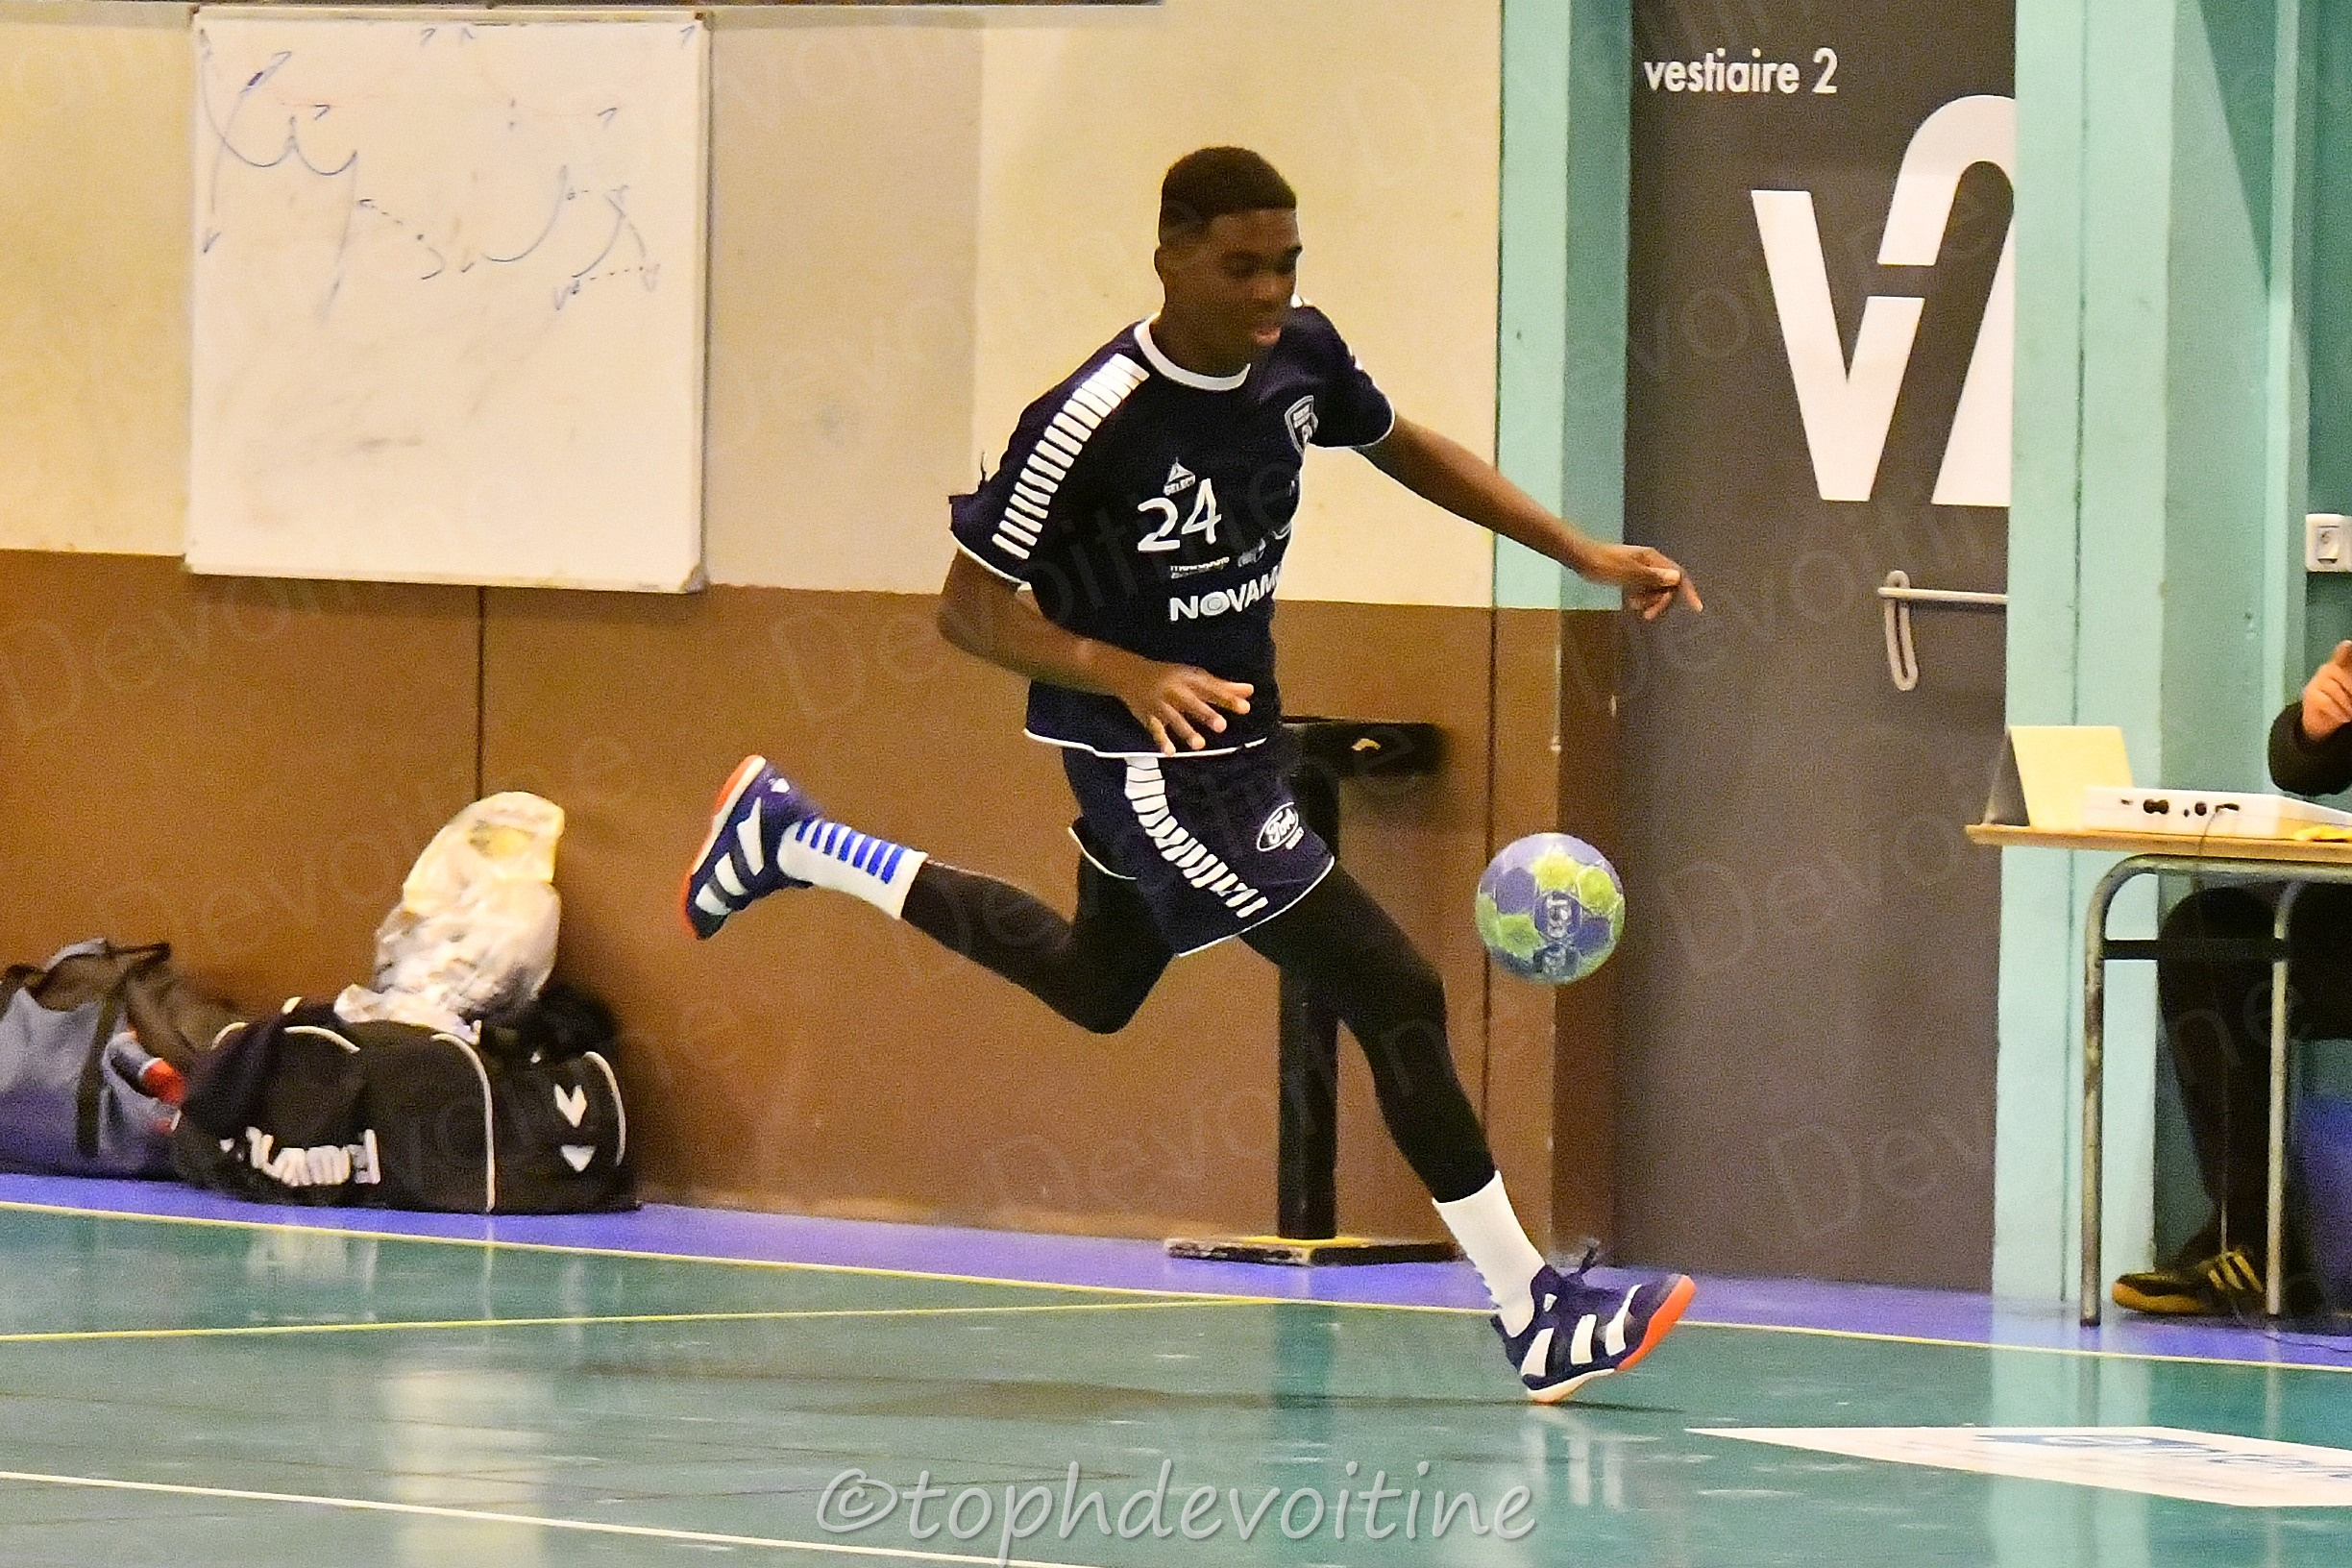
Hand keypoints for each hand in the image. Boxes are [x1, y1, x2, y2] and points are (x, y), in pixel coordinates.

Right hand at [1119, 662, 1253, 754]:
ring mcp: (1161, 704)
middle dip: (1205, 714)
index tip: (1246, 707)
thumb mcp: (1196, 678)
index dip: (1227, 698)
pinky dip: (1161, 740)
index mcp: (1189, 680)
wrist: (1131, 674)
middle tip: (1222, 726)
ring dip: (1186, 731)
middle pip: (1192, 703)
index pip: (1211, 689)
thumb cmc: (1171, 676)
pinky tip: (1170, 752)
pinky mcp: (1148, 716)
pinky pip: (1155, 729)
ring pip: (1174, 719)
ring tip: (1200, 745)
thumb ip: (1223, 687)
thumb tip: (1250, 691)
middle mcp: (1176, 691)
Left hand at [1584, 543, 1702, 619]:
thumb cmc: (1603, 565)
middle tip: (1646, 615)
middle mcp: (1650, 562)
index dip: (1688, 591)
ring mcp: (1641, 568)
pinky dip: (1642, 597)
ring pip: (1656, 588)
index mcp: (1652, 559)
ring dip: (1650, 600)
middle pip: (1668, 585)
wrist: (1582, 558)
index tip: (1697, 608)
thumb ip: (1651, 577)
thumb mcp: (1627, 573)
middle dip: (1661, 601)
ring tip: (1633, 606)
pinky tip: (1631, 603)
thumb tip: (1676, 578)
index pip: (1678, 575)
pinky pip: (1645, 588)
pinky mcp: (1631, 574)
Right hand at [2304, 641, 2351, 741]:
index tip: (2347, 644)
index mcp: (2341, 666)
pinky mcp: (2309, 695)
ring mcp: (2317, 681)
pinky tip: (2343, 717)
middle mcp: (2328, 670)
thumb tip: (2347, 653)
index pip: (2342, 655)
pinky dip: (2337, 712)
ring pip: (2335, 690)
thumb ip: (2349, 676)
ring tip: (2350, 713)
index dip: (2343, 650)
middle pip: (2342, 675)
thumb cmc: (2341, 701)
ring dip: (2347, 705)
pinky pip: (2326, 702)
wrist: (2321, 720)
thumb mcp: (2349, 690)